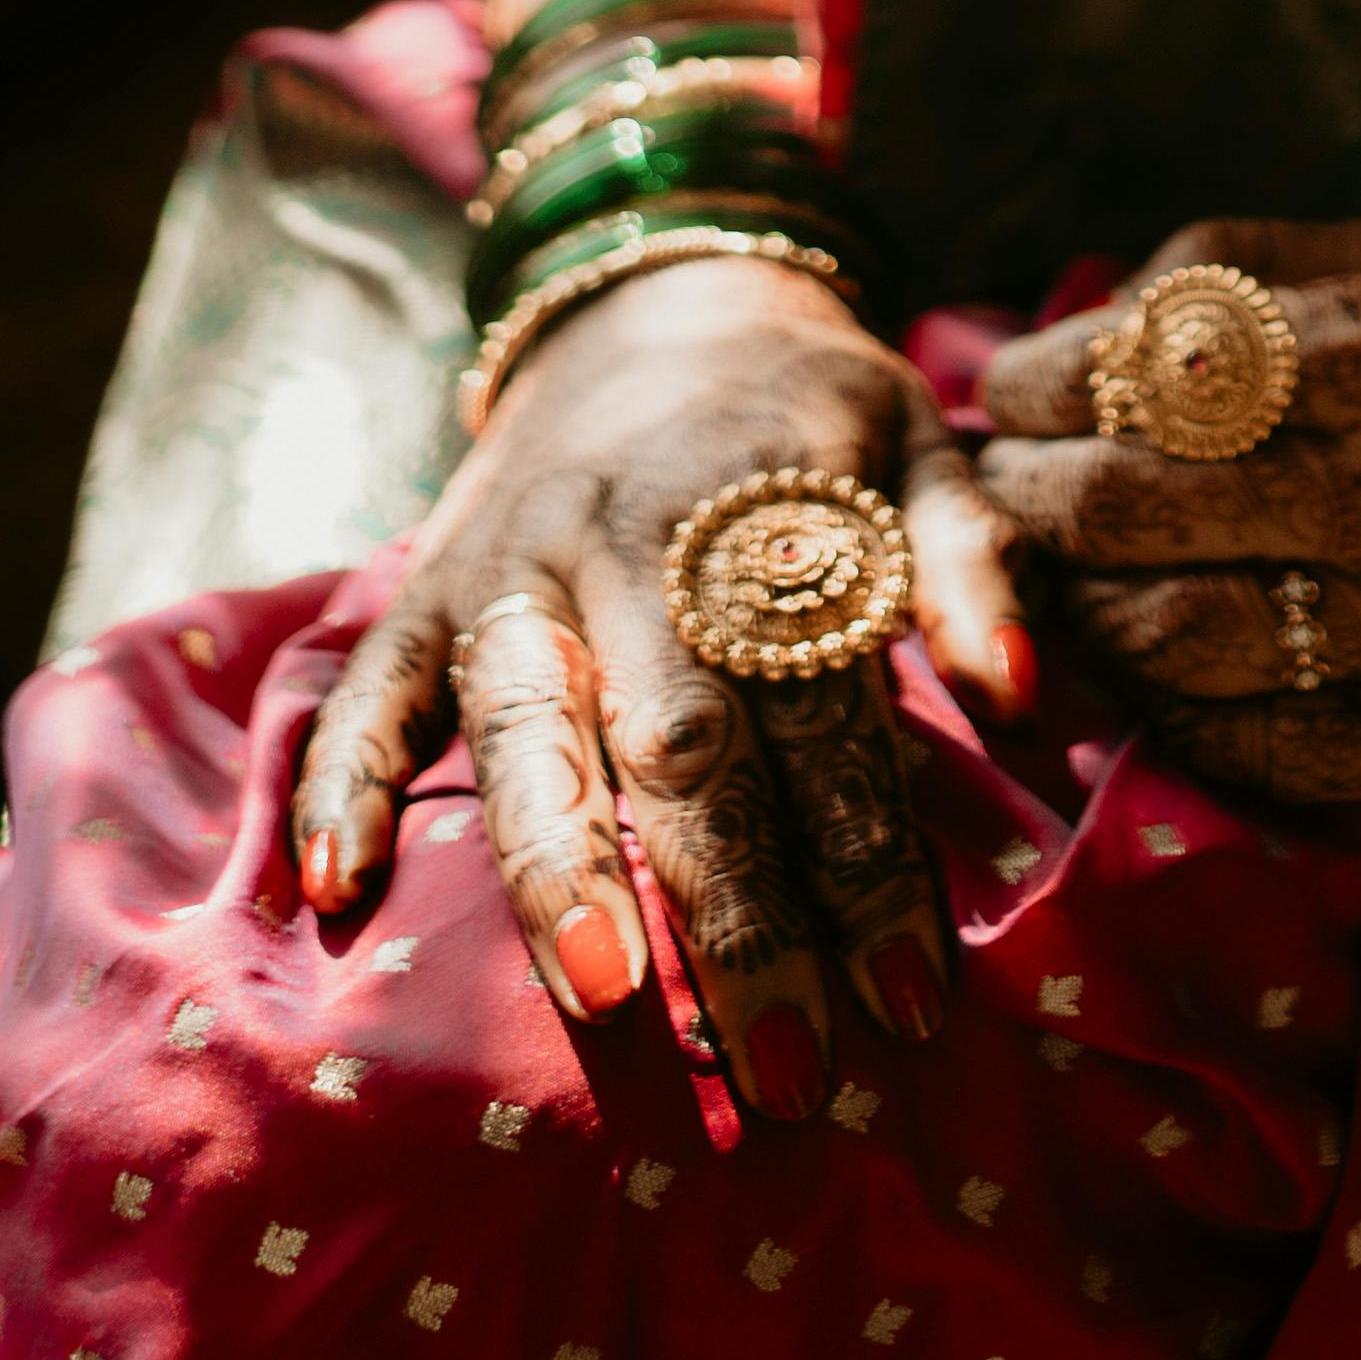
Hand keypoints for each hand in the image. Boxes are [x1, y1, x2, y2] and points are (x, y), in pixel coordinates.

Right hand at [291, 263, 1025, 1107]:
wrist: (656, 290)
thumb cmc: (805, 405)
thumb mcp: (915, 434)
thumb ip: (970, 558)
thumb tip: (1024, 699)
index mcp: (759, 515)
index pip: (824, 714)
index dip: (871, 861)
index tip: (914, 1002)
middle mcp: (627, 545)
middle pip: (684, 741)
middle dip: (736, 912)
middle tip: (784, 1069)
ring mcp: (511, 566)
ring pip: (528, 725)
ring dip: (561, 864)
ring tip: (603, 991)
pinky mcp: (423, 583)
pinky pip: (370, 687)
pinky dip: (345, 780)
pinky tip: (336, 890)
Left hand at [968, 212, 1360, 799]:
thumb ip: (1266, 272)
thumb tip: (1094, 312)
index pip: (1142, 358)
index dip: (1041, 378)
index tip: (1004, 389)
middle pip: (1133, 502)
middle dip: (1030, 502)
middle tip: (995, 499)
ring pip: (1181, 642)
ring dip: (1087, 625)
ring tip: (1055, 603)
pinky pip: (1278, 753)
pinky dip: (1190, 730)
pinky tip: (1157, 695)